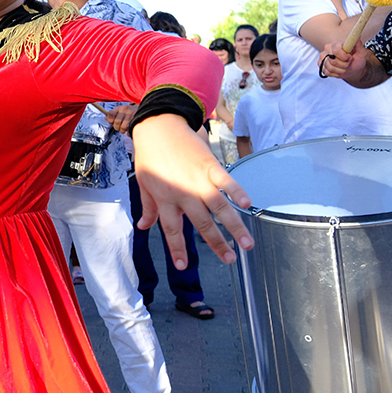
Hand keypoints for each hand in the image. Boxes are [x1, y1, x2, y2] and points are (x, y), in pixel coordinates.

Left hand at [105, 105, 137, 134]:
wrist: (141, 109)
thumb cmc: (127, 112)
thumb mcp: (119, 111)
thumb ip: (112, 115)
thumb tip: (106, 118)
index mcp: (119, 108)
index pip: (111, 114)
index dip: (110, 120)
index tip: (112, 122)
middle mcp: (125, 110)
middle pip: (117, 122)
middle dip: (116, 127)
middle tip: (118, 128)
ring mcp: (131, 114)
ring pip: (123, 127)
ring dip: (122, 131)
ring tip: (123, 130)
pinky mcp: (136, 119)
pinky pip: (130, 129)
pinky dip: (128, 132)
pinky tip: (128, 130)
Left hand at [132, 114, 253, 267]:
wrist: (157, 126)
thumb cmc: (149, 155)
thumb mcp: (143, 183)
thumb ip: (147, 208)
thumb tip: (143, 227)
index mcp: (164, 199)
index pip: (172, 230)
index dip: (177, 249)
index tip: (183, 267)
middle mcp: (182, 193)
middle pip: (201, 224)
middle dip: (217, 244)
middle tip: (230, 259)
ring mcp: (198, 179)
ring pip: (219, 207)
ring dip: (235, 226)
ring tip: (247, 244)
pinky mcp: (209, 165)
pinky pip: (226, 181)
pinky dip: (237, 191)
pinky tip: (248, 204)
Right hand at [319, 41, 360, 80]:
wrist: (353, 68)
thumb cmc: (357, 59)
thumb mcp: (361, 52)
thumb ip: (358, 45)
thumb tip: (357, 36)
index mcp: (336, 43)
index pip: (336, 50)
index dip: (344, 57)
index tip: (350, 58)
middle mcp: (327, 49)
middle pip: (332, 61)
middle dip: (343, 65)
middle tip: (348, 63)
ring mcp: (323, 57)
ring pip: (330, 67)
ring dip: (340, 70)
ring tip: (344, 68)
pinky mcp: (321, 64)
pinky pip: (326, 72)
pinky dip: (335, 73)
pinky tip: (339, 71)